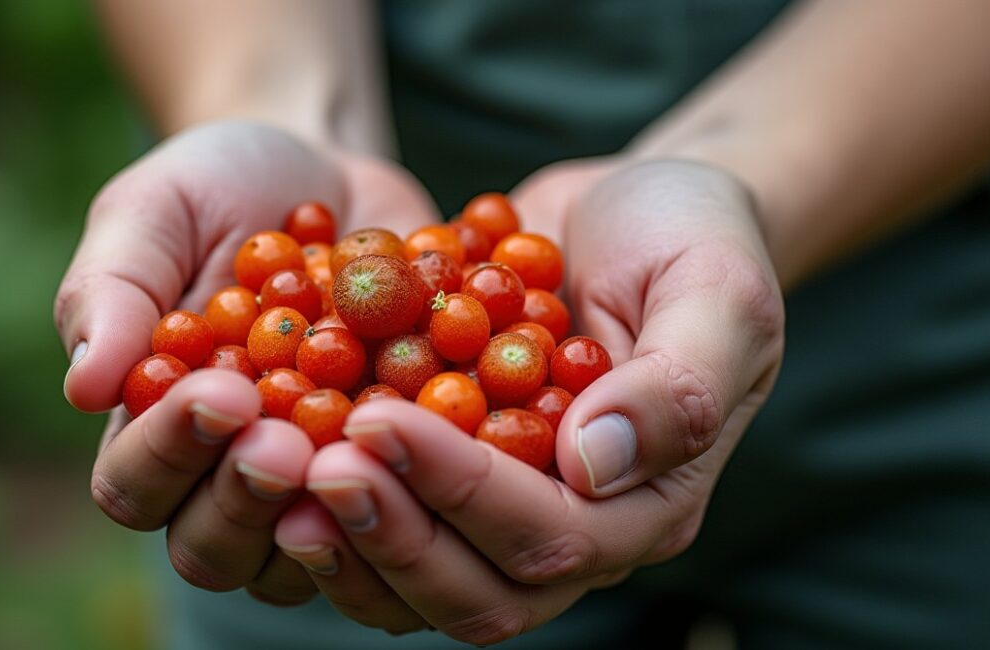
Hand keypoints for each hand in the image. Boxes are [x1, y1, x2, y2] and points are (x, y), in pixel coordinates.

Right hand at [53, 120, 440, 603]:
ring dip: (337, 512)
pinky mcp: (398, 474)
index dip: (171, 452)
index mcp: (150, 432)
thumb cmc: (220, 190)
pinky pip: (412, 512)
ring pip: (313, 556)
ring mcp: (317, 488)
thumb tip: (84, 386)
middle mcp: (227, 481)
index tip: (221, 392)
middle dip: (248, 498)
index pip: (135, 483)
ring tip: (368, 442)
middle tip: (289, 439)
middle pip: (217, 548)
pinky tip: (458, 434)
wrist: (329, 174)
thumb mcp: (155, 211)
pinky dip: (431, 486)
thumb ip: (112, 289)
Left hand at [273, 159, 784, 642]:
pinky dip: (329, 510)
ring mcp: (508, 512)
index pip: (553, 536)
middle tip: (312, 463)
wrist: (637, 209)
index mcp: (647, 504)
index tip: (380, 421)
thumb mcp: (718, 291)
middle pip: (478, 589)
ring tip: (276, 475)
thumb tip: (595, 465)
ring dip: (347, 543)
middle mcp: (576, 530)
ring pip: (420, 585)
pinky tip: (272, 455)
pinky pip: (388, 527)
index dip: (462, 492)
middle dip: (391, 533)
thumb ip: (677, 384)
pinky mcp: (453, 483)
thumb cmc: (692, 240)